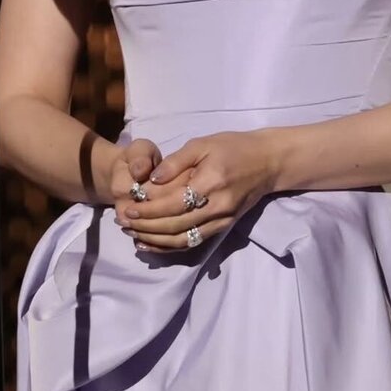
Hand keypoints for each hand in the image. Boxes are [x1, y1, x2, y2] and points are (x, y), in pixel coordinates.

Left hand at [115, 130, 279, 251]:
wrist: (268, 162)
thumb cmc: (232, 147)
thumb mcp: (202, 144)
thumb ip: (176, 162)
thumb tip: (151, 179)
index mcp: (211, 182)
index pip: (174, 203)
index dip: (148, 209)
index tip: (128, 207)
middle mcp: (217, 206)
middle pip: (176, 225)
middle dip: (146, 226)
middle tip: (122, 222)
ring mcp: (222, 220)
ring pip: (184, 239)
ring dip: (155, 240)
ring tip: (131, 234)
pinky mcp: (223, 227)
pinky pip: (194, 241)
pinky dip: (171, 247)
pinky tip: (152, 244)